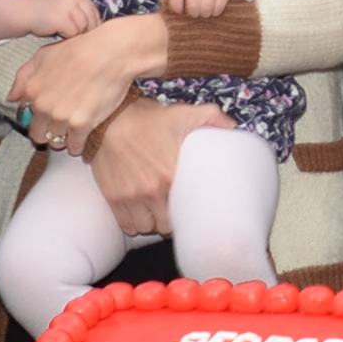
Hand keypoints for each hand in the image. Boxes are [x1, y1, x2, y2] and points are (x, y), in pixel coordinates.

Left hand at [7, 14, 160, 149]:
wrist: (112, 53)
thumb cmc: (81, 49)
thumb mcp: (44, 55)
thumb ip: (24, 77)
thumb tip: (12, 98)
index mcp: (32, 90)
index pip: (25, 117)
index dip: (37, 118)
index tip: (46, 117)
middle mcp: (43, 106)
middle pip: (38, 134)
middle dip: (47, 132)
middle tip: (60, 127)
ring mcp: (61, 117)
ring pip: (56, 142)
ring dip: (63, 139)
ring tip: (73, 131)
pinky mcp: (81, 125)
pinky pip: (74, 146)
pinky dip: (78, 145)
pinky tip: (82, 139)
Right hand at [32, 0, 102, 38]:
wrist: (26, 11)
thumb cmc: (47, 12)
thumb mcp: (66, 6)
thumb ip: (80, 12)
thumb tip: (100, 27)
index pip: (94, 12)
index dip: (93, 24)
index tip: (86, 31)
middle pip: (90, 21)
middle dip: (84, 30)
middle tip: (72, 33)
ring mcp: (67, 8)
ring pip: (82, 28)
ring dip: (74, 33)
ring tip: (63, 31)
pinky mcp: (60, 18)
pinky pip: (72, 32)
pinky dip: (66, 35)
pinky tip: (57, 32)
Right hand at [85, 99, 233, 237]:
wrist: (109, 117)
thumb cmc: (148, 118)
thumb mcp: (183, 113)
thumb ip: (212, 117)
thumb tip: (232, 127)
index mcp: (172, 175)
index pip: (188, 212)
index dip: (191, 214)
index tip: (192, 208)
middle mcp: (152, 190)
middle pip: (166, 226)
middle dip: (171, 221)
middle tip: (174, 211)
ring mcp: (131, 196)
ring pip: (145, 228)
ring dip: (152, 223)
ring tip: (156, 213)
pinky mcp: (113, 198)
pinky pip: (126, 225)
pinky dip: (133, 223)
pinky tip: (139, 213)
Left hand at [163, 0, 242, 18]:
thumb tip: (174, 11)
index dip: (177, 9)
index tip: (180, 12)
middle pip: (193, 6)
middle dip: (193, 13)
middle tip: (195, 13)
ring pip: (206, 10)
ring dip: (204, 14)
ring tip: (204, 12)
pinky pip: (218, 9)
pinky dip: (215, 12)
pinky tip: (213, 9)